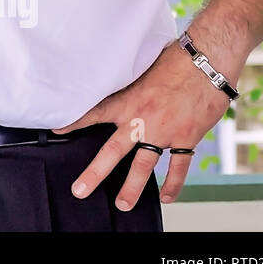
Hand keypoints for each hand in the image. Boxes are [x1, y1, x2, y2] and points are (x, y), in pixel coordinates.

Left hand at [53, 38, 234, 209]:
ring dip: (132, 188)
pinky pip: (179, 166)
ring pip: (143, 167)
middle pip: (112, 151)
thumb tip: (118, 80)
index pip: (94, 113)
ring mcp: (164, 132)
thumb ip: (129, 83)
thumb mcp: (142, 67)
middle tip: (80, 190)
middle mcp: (141, 119)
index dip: (74, 123)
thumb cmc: (175, 59)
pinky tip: (167, 197)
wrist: (206, 62)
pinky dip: (173, 184)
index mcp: (128, 100)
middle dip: (95, 173)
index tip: (56, 130)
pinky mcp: (186, 138)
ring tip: (122, 205)